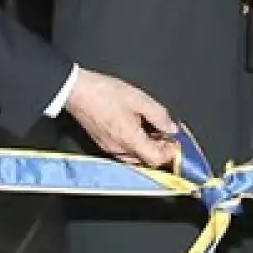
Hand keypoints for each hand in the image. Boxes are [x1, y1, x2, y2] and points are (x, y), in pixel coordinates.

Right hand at [64, 68, 179, 167]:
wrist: (77, 91)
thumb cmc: (104, 93)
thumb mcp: (138, 99)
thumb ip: (159, 115)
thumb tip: (172, 128)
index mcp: (130, 139)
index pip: (156, 160)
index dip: (170, 154)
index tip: (176, 142)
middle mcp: (119, 149)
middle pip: (147, 162)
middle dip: (160, 150)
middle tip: (167, 135)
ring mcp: (110, 148)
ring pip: (136, 158)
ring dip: (148, 148)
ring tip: (154, 131)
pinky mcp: (103, 144)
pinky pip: (125, 152)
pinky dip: (136, 145)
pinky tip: (138, 130)